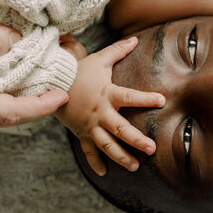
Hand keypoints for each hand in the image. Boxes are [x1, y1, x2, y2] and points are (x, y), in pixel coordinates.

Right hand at [56, 36, 164, 175]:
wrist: (51, 83)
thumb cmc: (78, 71)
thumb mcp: (99, 59)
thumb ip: (118, 50)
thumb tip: (135, 39)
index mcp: (107, 94)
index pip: (129, 97)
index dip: (145, 98)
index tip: (162, 101)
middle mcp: (100, 113)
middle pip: (120, 129)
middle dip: (136, 140)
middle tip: (152, 148)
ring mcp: (90, 125)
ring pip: (106, 145)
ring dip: (121, 157)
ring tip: (135, 166)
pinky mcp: (81, 133)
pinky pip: (88, 150)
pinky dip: (94, 162)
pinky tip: (104, 173)